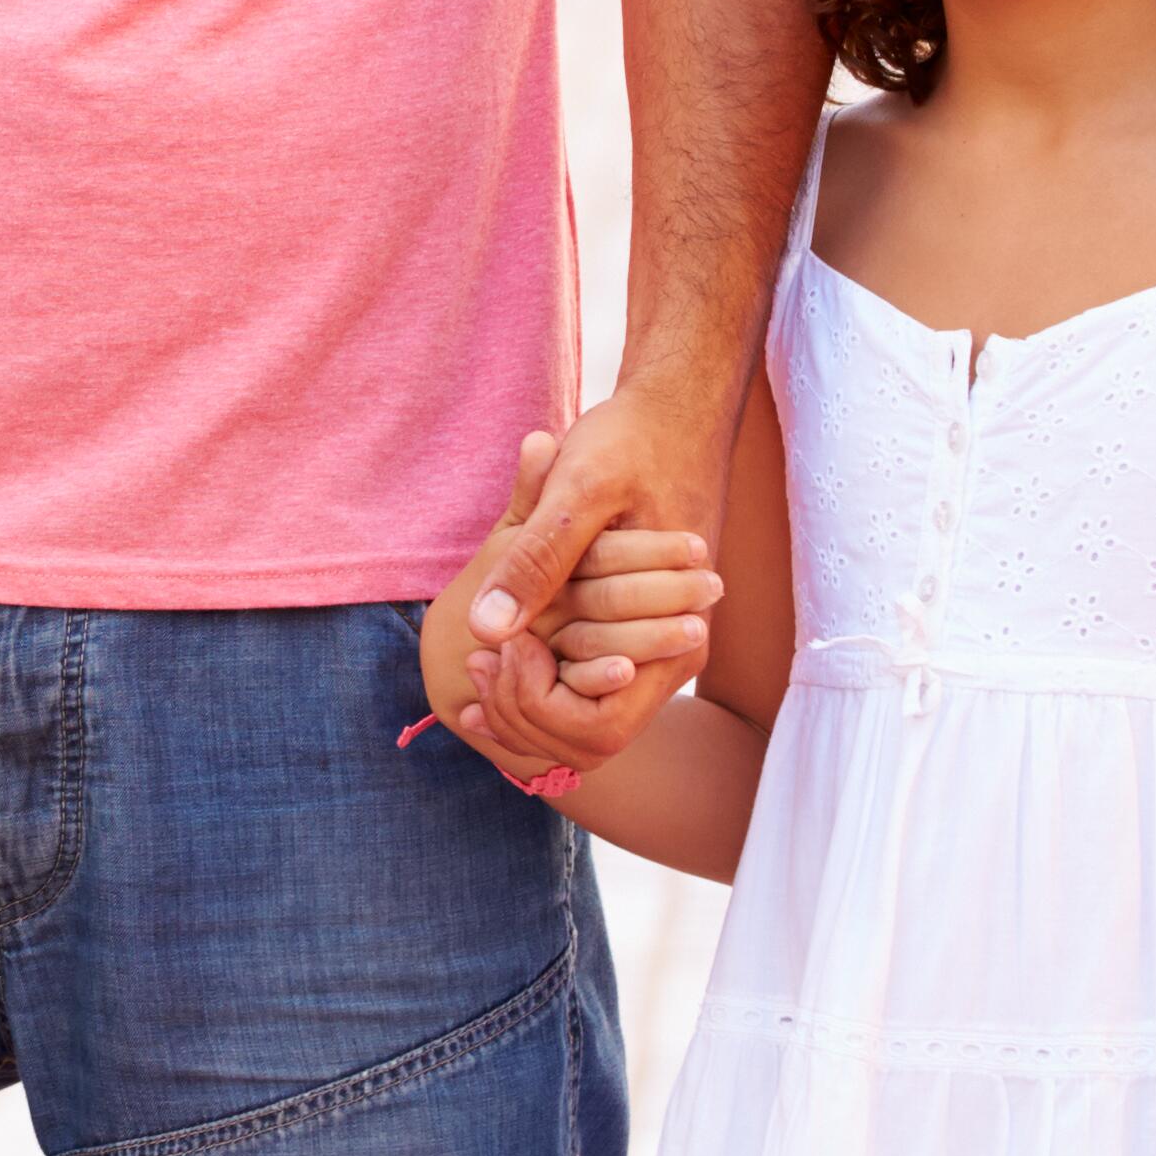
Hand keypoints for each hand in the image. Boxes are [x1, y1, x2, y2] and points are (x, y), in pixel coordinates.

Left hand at [466, 381, 728, 765]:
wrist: (675, 415)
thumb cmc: (632, 443)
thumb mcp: (578, 489)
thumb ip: (536, 560)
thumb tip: (483, 631)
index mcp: (672, 637)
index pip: (597, 730)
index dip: (535, 706)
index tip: (497, 650)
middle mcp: (669, 656)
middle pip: (586, 741)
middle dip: (520, 711)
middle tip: (480, 657)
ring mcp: (650, 646)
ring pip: (581, 723)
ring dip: (523, 703)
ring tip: (481, 654)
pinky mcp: (628, 629)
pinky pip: (581, 687)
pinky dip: (533, 682)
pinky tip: (490, 652)